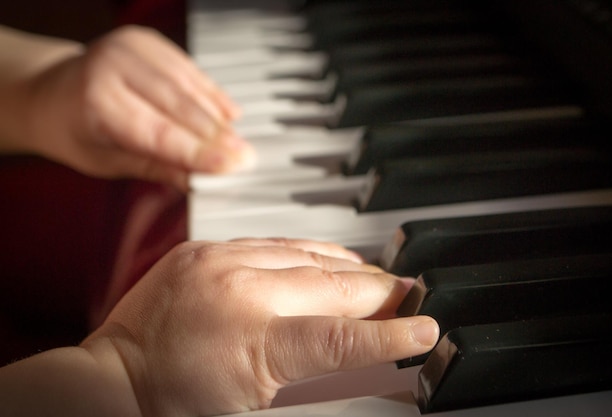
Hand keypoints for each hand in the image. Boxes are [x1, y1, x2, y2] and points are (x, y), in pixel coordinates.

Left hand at [20, 26, 255, 189]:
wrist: (51, 92)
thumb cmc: (75, 130)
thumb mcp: (109, 162)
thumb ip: (157, 167)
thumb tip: (200, 179)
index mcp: (97, 100)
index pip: (160, 132)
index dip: (201, 152)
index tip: (234, 167)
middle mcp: (114, 65)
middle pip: (181, 106)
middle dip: (218, 136)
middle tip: (246, 159)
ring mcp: (133, 47)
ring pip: (191, 86)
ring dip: (219, 117)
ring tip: (240, 143)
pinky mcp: (149, 41)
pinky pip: (190, 71)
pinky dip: (212, 94)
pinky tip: (229, 114)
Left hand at [83, 238, 438, 415]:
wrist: (113, 377)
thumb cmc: (174, 404)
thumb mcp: (255, 405)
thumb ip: (311, 375)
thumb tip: (357, 356)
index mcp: (252, 342)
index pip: (342, 337)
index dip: (391, 333)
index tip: (425, 328)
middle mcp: (239, 290)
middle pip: (332, 287)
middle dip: (378, 293)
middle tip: (409, 296)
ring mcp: (220, 261)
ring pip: (308, 255)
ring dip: (349, 267)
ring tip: (377, 278)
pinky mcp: (207, 248)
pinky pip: (274, 241)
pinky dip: (310, 251)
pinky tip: (330, 257)